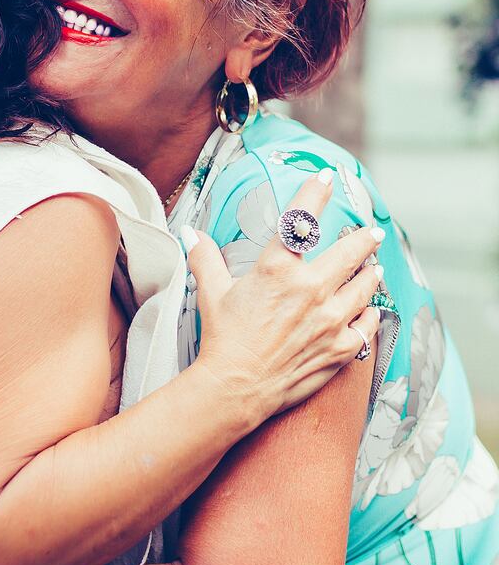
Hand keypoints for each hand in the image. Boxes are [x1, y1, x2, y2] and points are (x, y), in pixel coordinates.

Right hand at [185, 172, 381, 422]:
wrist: (236, 386)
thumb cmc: (223, 337)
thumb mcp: (212, 291)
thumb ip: (205, 257)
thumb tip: (190, 232)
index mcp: (278, 268)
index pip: (302, 219)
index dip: (317, 193)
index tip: (328, 178)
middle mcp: (310, 289)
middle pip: (351, 252)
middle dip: (364, 238)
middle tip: (372, 232)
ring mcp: (330, 320)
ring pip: (366, 286)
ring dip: (371, 274)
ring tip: (374, 268)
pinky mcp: (340, 348)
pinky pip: (367, 326)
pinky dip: (369, 316)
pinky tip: (369, 310)